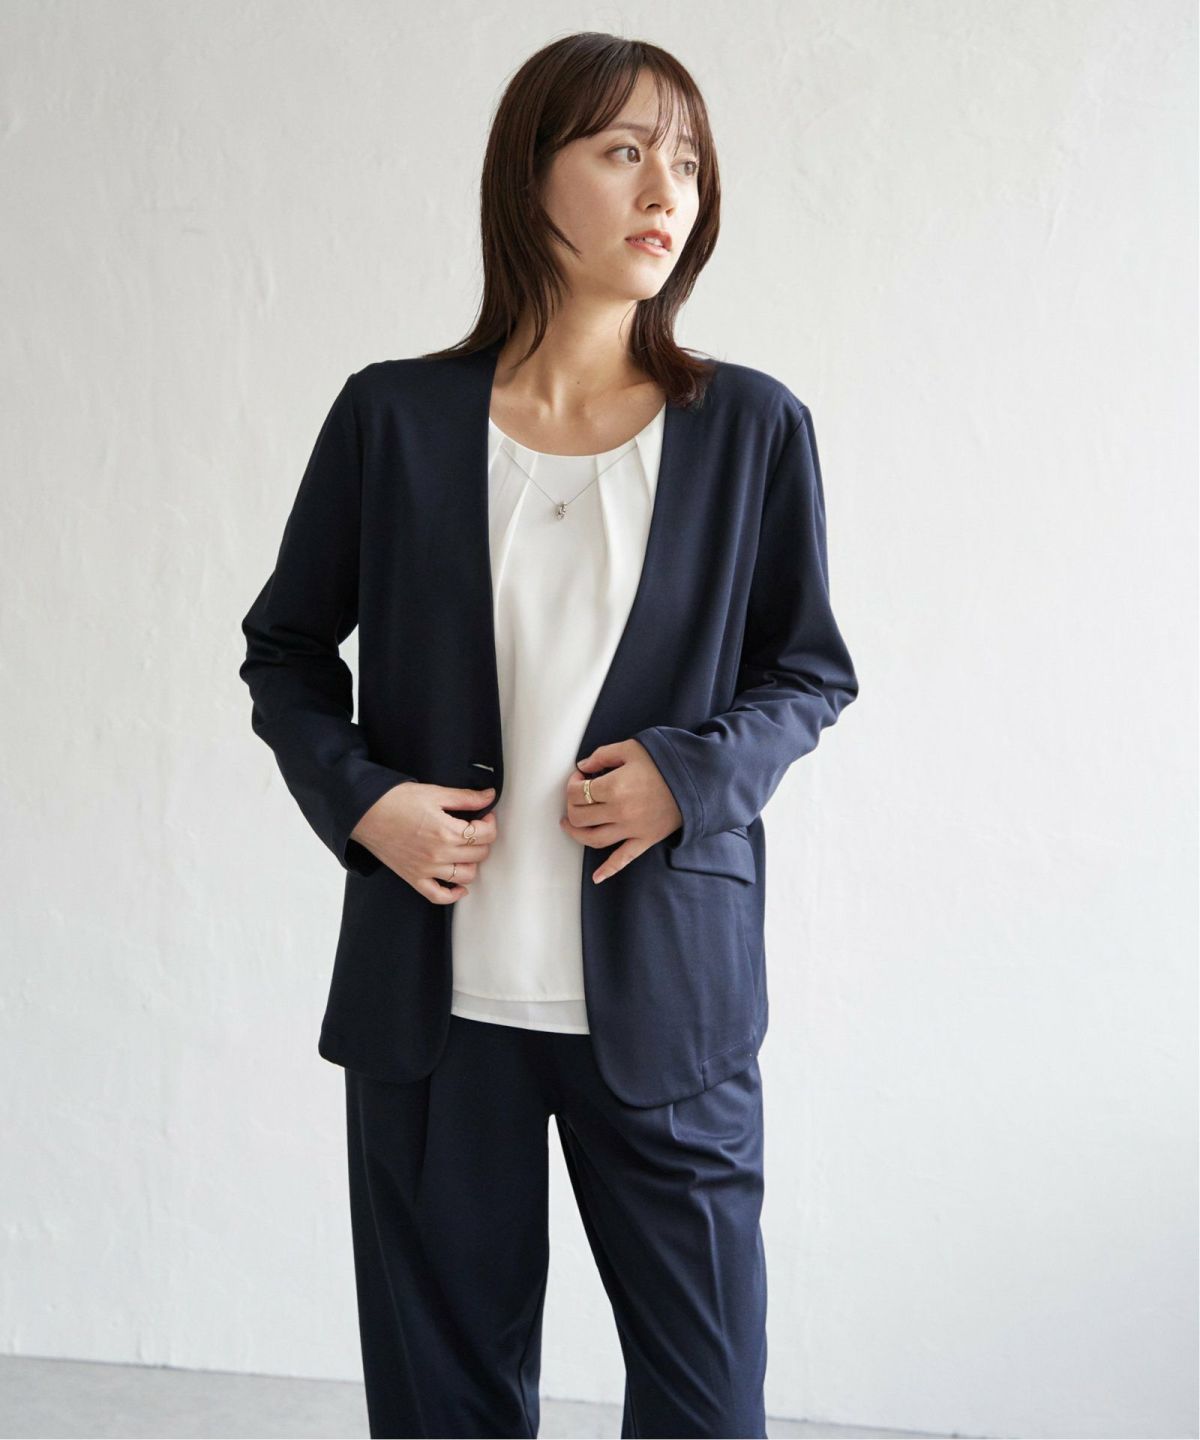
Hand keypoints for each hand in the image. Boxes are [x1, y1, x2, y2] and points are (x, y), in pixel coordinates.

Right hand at [351, 782, 497, 902]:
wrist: (366, 812)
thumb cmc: (396, 800)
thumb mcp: (435, 793)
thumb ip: (466, 798)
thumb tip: (489, 796)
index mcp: (447, 831)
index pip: (486, 834)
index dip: (490, 823)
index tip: (485, 816)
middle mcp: (439, 854)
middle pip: (479, 854)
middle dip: (482, 839)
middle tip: (475, 828)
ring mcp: (427, 869)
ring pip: (466, 876)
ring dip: (472, 863)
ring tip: (466, 850)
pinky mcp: (414, 878)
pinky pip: (439, 896)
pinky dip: (453, 895)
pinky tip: (459, 886)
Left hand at [559, 740, 682, 883]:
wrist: (697, 780)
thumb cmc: (664, 761)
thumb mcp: (631, 748)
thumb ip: (602, 755)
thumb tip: (583, 766)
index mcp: (614, 786)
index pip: (577, 792)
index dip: (572, 783)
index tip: (580, 777)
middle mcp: (619, 811)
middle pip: (580, 817)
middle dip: (572, 805)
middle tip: (577, 796)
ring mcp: (631, 829)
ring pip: (593, 839)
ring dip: (576, 834)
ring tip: (570, 824)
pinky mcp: (644, 840)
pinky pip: (622, 859)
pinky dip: (608, 870)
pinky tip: (596, 877)